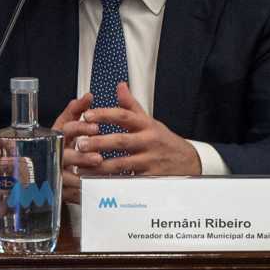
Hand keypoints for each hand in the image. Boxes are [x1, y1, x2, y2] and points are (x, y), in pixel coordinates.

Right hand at [52, 92, 96, 204]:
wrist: (43, 172)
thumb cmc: (61, 145)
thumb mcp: (67, 126)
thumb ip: (76, 111)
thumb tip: (87, 96)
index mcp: (56, 136)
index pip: (66, 129)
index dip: (80, 128)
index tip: (95, 127)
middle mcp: (53, 153)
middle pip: (64, 155)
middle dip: (82, 156)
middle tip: (98, 157)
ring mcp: (53, 171)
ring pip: (66, 175)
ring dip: (82, 177)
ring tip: (96, 180)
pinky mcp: (56, 189)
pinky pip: (68, 192)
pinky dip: (81, 192)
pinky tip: (94, 190)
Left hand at [65, 82, 200, 179]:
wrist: (189, 162)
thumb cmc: (164, 141)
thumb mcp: (150, 121)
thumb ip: (132, 105)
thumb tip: (120, 86)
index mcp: (146, 125)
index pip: (124, 116)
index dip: (105, 115)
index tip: (87, 115)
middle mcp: (148, 141)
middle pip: (121, 141)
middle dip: (99, 143)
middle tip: (80, 144)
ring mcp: (149, 161)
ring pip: (122, 163)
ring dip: (100, 166)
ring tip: (82, 167)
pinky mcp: (149, 178)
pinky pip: (128, 180)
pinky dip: (112, 182)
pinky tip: (97, 183)